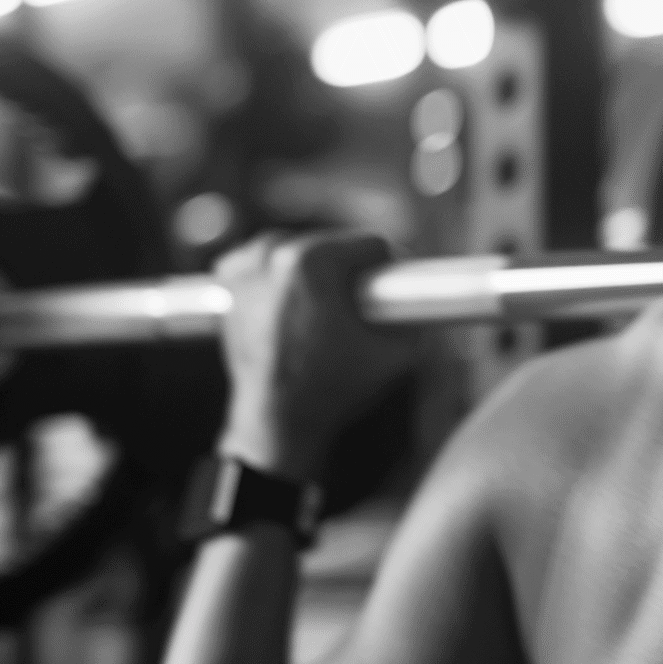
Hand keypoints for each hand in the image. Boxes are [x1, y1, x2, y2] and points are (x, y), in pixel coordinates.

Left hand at [214, 231, 415, 477]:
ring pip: (303, 249)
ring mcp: (246, 261)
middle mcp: (273, 251)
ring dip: (317, 274)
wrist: (276, 419)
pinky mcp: (228, 274)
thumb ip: (421, 315)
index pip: (372, 244)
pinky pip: (269, 260)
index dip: (390, 271)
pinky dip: (280, 276)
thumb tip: (434, 295)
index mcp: (313, 261)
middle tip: (353, 314)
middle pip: (335, 245)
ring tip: (321, 315)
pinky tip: (289, 306)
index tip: (388, 297)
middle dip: (349, 274)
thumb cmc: (332, 387)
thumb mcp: (397, 353)